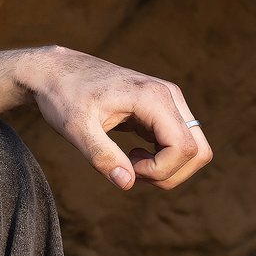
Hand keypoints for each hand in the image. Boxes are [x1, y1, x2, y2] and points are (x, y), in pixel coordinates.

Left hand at [13, 46, 212, 190]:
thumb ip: (101, 156)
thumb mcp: (75, 128)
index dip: (160, 171)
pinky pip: (179, 144)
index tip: (127, 169)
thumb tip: (127, 183)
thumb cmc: (64, 95)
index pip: (184, 148)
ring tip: (129, 163)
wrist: (57, 72)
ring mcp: (169, 103)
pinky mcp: (162, 111)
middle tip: (131, 171)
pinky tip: (132, 156)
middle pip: (198, 151)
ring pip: (193, 149)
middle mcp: (169, 97)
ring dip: (166, 169)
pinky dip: (162, 160)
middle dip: (169, 174)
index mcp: (153, 97)